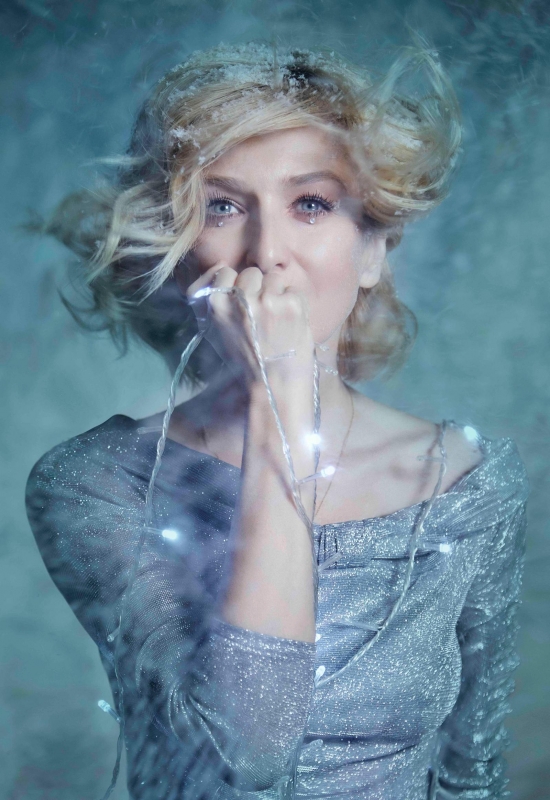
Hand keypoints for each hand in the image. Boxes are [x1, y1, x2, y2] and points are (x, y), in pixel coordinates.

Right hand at [187, 264, 314, 384]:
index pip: (223, 270)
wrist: (274, 387)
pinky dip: (295, 304)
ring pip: (274, 278)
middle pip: (251, 273)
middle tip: (262, 315)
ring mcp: (266, 299)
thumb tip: (221, 268)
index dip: (235, 284)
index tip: (241, 301)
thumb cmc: (246, 362)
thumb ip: (216, 300)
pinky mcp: (290, 304)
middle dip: (258, 288)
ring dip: (278, 294)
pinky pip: (294, 290)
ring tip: (277, 320)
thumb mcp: (217, 331)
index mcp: (215, 304)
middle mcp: (239, 298)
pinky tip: (290, 324)